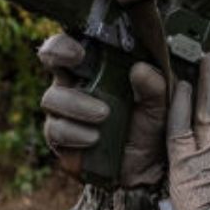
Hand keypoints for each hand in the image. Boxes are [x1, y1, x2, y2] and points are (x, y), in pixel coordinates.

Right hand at [36, 33, 168, 187]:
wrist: (143, 170)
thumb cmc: (148, 128)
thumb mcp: (159, 106)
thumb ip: (154, 86)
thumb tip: (140, 69)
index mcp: (97, 68)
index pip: (75, 42)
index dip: (69, 39)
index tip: (80, 48)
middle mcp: (74, 83)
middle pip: (50, 58)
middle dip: (57, 53)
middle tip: (76, 59)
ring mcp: (62, 110)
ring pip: (52, 97)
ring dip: (76, 103)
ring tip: (103, 114)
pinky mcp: (59, 138)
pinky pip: (55, 130)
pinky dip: (74, 132)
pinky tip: (94, 138)